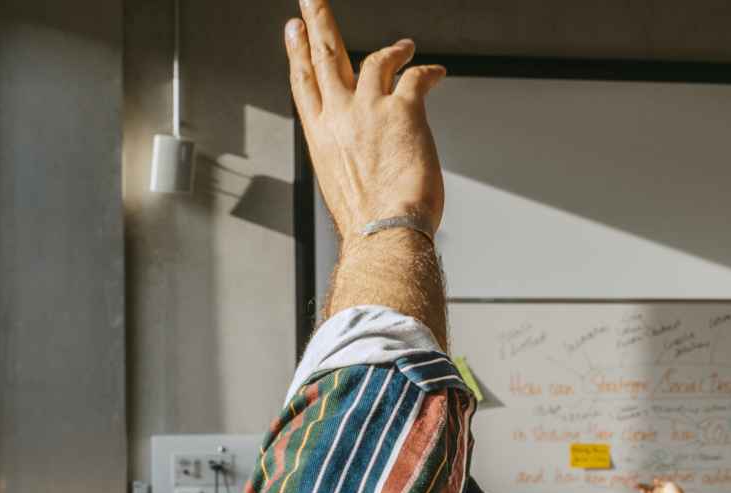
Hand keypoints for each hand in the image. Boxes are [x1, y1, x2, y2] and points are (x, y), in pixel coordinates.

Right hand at [285, 0, 445, 236]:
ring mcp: (369, 110)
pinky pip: (415, 76)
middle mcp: (339, 116)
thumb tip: (365, 160)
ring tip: (405, 45)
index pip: (303, 83)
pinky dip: (428, 70)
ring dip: (392, 48)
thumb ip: (349, 159)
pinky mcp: (402, 111)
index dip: (297, 52)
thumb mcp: (343, 186)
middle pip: (325, 56)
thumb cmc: (369, 222)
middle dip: (317, 21)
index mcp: (321, 136)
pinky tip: (436, 71)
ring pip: (374, 58)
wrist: (383, 233)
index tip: (293, 30)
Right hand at [636, 479, 686, 492]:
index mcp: (658, 487)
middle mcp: (656, 492)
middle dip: (640, 487)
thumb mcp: (668, 484)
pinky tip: (643, 492)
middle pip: (646, 489)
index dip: (642, 484)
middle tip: (633, 484)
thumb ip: (661, 482)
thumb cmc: (675, 490)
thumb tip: (654, 480)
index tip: (637, 483)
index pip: (648, 485)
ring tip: (637, 487)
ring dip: (642, 490)